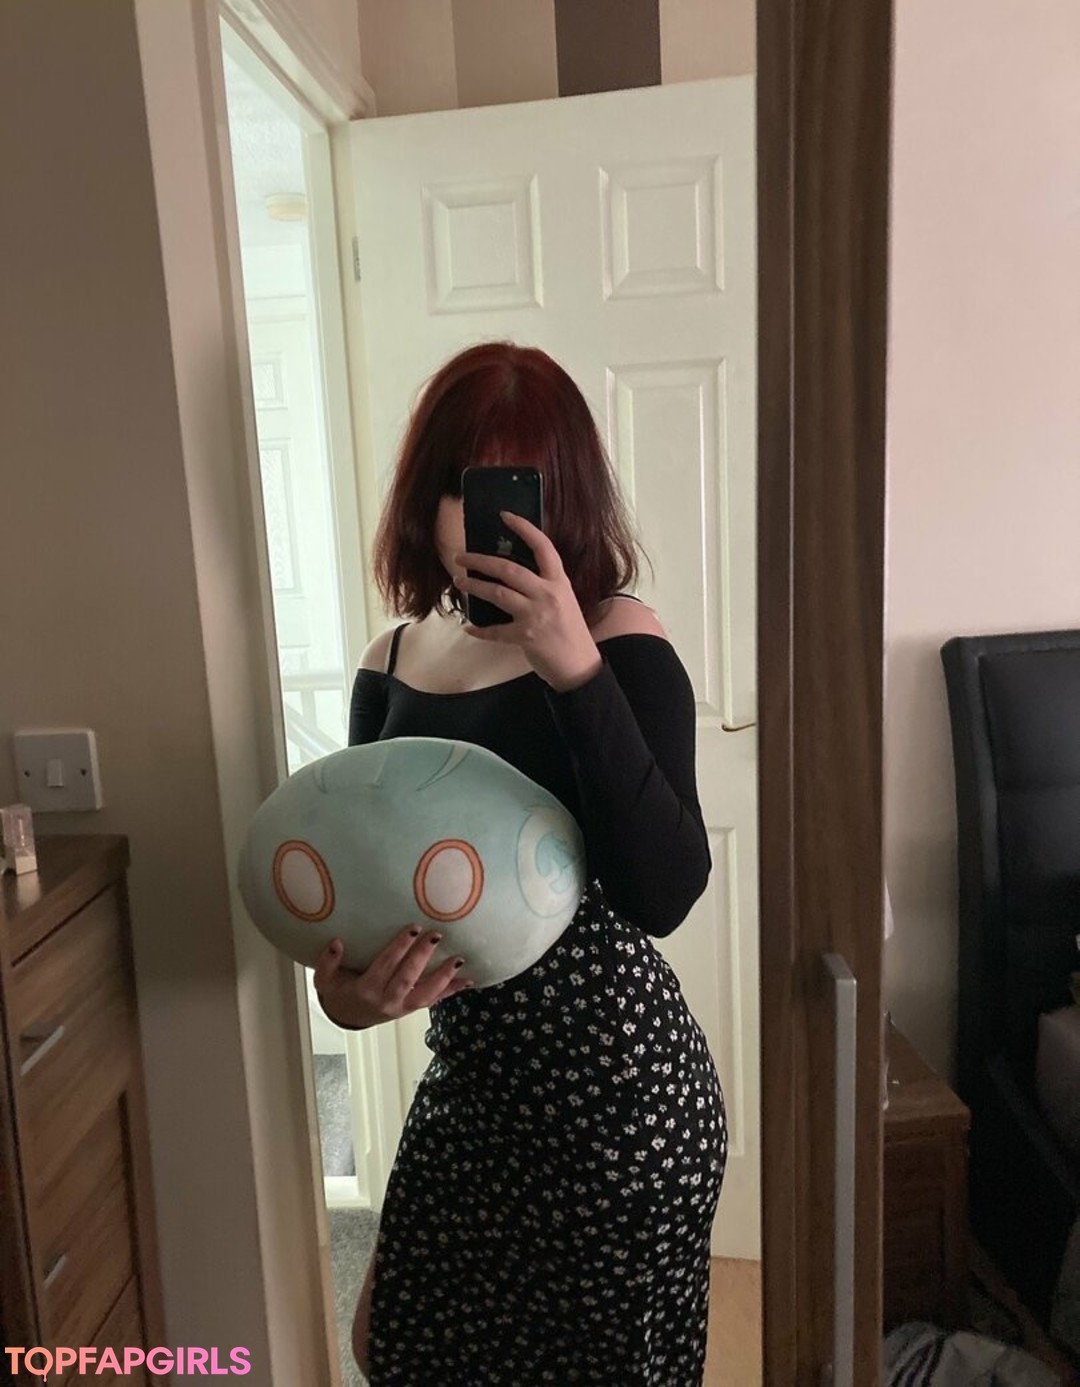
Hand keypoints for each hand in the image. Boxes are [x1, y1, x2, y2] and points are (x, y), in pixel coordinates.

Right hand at [312, 926, 473, 1029]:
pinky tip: (468, 980)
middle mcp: (386, 1000)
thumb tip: (336, 943)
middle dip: (422, 957)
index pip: (385, 966)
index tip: (413, 928)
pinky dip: (451, 991)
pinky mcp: (411, 1008)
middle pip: (407, 979)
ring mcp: (401, 1007)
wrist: (347, 1015)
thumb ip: (327, 963)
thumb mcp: (325, 980)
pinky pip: (433, 1001)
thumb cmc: (339, 991)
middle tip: (436, 934)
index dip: (399, 948)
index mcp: (366, 989)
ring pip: (425, 995)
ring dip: (443, 977)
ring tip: (459, 959)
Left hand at [454, 511, 602, 691]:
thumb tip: (511, 573)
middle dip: (481, 560)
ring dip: (475, 586)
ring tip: (460, 581)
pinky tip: (470, 627)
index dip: (524, 528)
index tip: (504, 516)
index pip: (543, 546)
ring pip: (498, 594)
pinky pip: (495, 631)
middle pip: (509, 569)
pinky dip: (480, 629)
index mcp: (559, 581)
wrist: (580, 665)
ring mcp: (536, 615)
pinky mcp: (526, 637)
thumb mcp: (564, 600)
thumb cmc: (571, 631)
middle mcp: (548, 594)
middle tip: (461, 557)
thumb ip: (543, 585)